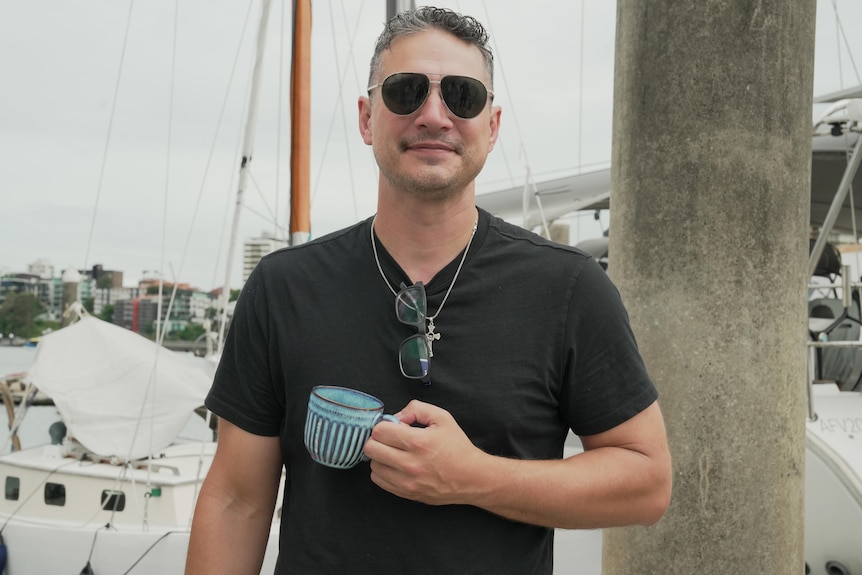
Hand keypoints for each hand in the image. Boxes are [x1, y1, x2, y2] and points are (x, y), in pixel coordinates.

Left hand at [364, 400, 487, 505]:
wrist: (472, 478)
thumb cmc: (458, 448)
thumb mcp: (442, 418)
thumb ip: (417, 409)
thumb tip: (397, 417)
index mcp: (418, 442)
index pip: (380, 431)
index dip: (384, 425)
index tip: (392, 427)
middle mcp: (410, 464)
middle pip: (371, 448)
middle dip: (378, 439)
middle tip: (389, 438)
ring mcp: (407, 481)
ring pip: (373, 465)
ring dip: (380, 456)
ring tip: (394, 452)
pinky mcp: (406, 493)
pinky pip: (379, 481)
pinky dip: (383, 471)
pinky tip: (395, 465)